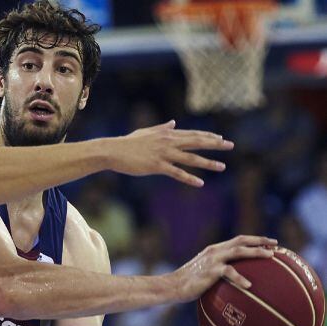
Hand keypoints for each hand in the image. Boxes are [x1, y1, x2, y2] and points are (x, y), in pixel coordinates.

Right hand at [106, 120, 232, 186]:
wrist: (113, 151)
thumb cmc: (128, 143)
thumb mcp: (146, 132)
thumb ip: (162, 128)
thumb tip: (173, 123)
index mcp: (166, 134)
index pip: (192, 134)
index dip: (207, 137)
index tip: (220, 139)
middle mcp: (168, 142)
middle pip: (196, 142)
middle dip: (215, 144)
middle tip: (230, 145)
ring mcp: (163, 154)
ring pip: (190, 158)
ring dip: (208, 163)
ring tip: (222, 167)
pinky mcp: (156, 166)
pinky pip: (176, 173)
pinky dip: (189, 178)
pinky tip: (200, 183)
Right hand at [169, 235, 277, 301]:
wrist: (172, 286)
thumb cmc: (188, 284)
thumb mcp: (204, 274)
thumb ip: (218, 273)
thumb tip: (236, 285)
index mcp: (214, 250)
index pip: (237, 240)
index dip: (254, 240)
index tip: (270, 242)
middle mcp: (215, 251)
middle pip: (241, 240)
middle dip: (260, 241)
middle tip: (276, 245)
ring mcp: (213, 259)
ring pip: (238, 251)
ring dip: (256, 252)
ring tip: (270, 256)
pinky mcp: (210, 270)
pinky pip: (229, 272)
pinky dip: (240, 278)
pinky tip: (249, 285)